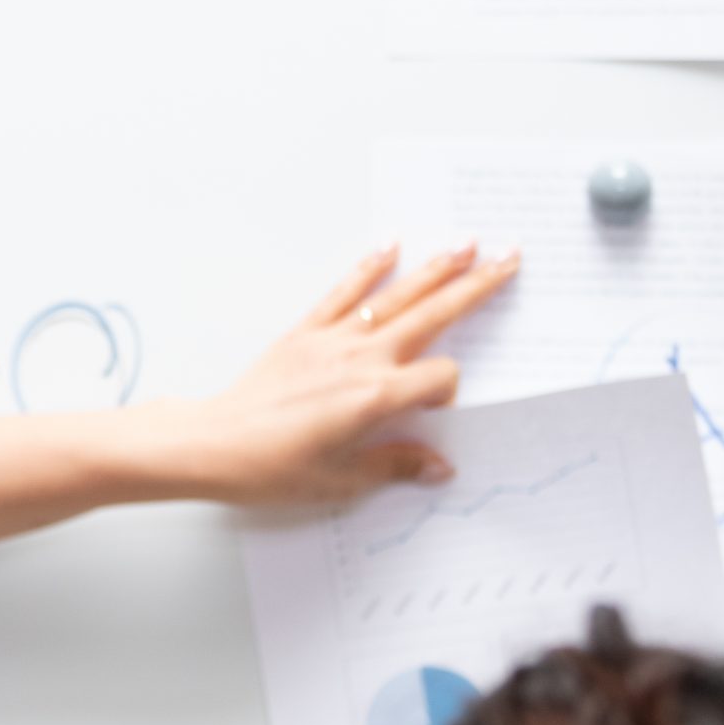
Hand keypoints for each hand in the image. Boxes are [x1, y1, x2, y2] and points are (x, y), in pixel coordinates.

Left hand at [168, 241, 519, 506]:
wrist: (212, 445)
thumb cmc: (269, 467)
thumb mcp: (340, 481)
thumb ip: (394, 466)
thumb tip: (438, 466)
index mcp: (375, 398)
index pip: (440, 378)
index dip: (446, 393)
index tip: (432, 412)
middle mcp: (360, 360)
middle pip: (433, 315)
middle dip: (476, 287)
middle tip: (510, 259)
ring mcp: (332, 341)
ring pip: (396, 296)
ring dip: (435, 268)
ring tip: (468, 243)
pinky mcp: (304, 333)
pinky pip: (344, 293)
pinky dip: (367, 268)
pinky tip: (389, 246)